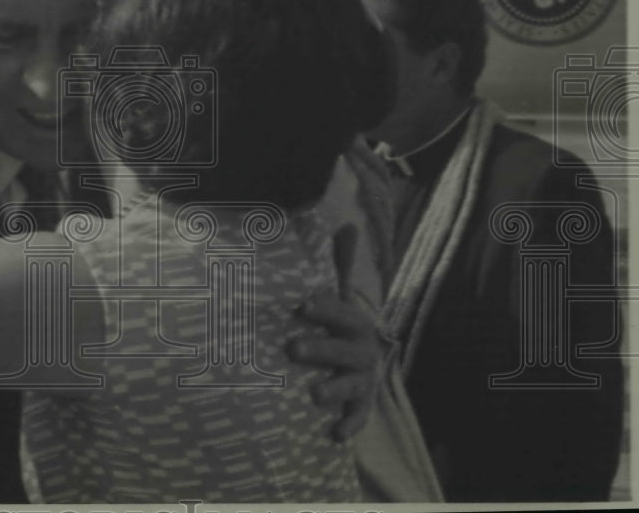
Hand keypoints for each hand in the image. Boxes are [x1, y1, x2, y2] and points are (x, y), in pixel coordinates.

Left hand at [286, 225, 378, 440]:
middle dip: (321, 350)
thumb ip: (338, 264)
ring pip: (351, 385)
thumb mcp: (339, 296)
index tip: (302, 304)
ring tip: (314, 393)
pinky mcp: (360, 406)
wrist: (366, 362)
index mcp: (353, 323)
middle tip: (292, 350)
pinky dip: (349, 427)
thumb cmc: (340, 326)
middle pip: (344, 351)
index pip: (341, 312)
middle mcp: (361, 351)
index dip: (324, 308)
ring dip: (334, 389)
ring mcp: (362, 380)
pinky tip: (334, 435)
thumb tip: (346, 223)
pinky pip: (358, 419)